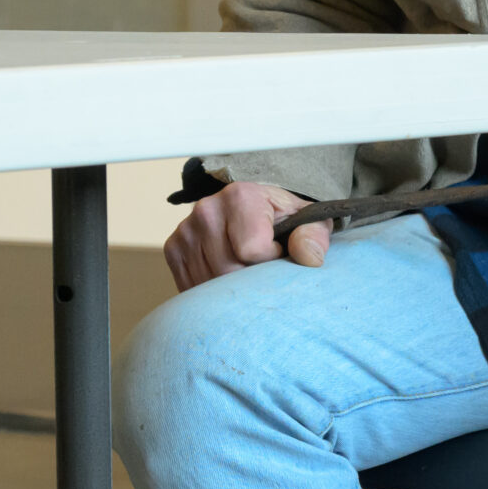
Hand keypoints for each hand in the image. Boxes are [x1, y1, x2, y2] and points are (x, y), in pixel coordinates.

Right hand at [163, 182, 327, 291]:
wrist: (255, 211)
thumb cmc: (284, 218)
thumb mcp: (308, 221)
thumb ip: (313, 235)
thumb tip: (310, 258)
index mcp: (240, 197)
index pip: (251, 250)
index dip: (271, 260)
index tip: (277, 251)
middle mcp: (206, 210)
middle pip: (229, 271)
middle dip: (252, 279)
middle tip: (263, 265)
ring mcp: (185, 231)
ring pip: (209, 284)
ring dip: (232, 288)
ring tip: (246, 268)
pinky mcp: (173, 250)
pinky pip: (193, 287)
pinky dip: (212, 292)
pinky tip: (227, 276)